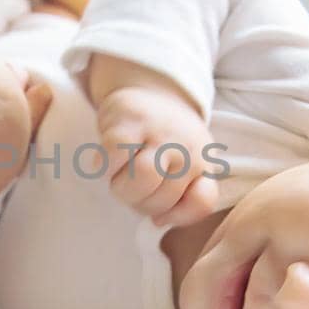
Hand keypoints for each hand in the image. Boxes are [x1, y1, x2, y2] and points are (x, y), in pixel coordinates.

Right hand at [86, 55, 219, 227]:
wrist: (152, 87)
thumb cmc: (166, 139)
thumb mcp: (186, 166)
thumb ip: (181, 197)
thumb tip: (158, 222)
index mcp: (203, 164)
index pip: (201, 202)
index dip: (176, 216)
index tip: (160, 214)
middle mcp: (187, 149)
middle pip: (161, 200)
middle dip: (140, 202)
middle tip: (132, 187)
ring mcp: (160, 133)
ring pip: (142, 180)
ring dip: (122, 188)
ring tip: (119, 178)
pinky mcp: (129, 121)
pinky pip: (114, 159)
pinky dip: (104, 167)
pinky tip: (106, 162)